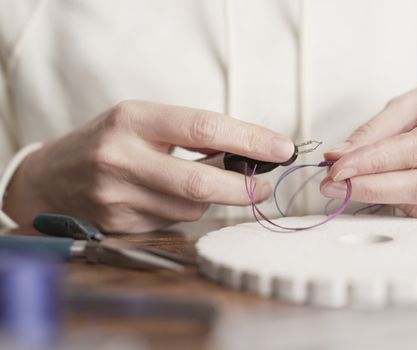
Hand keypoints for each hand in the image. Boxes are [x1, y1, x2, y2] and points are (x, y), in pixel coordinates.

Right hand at [4, 101, 293, 232]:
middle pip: (202, 182)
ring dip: (212, 197)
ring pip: (192, 206)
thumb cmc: (108, 141)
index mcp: (133, 119)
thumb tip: (249, 153)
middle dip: (244, 186)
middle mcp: (122, 157)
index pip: (205, 129)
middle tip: (265, 185)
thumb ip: (191, 135)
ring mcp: (118, 196)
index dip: (251, 140)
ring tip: (203, 180)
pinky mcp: (120, 225)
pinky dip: (185, 209)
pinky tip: (170, 196)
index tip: (282, 148)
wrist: (51, 178)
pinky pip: (174, 221)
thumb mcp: (143, 121)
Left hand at [321, 79, 416, 216]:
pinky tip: (374, 188)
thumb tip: (337, 156)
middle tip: (331, 184)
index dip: (374, 162)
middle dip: (371, 187)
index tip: (337, 167)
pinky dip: (394, 201)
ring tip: (345, 184)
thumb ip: (374, 131)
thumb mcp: (409, 102)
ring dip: (378, 197)